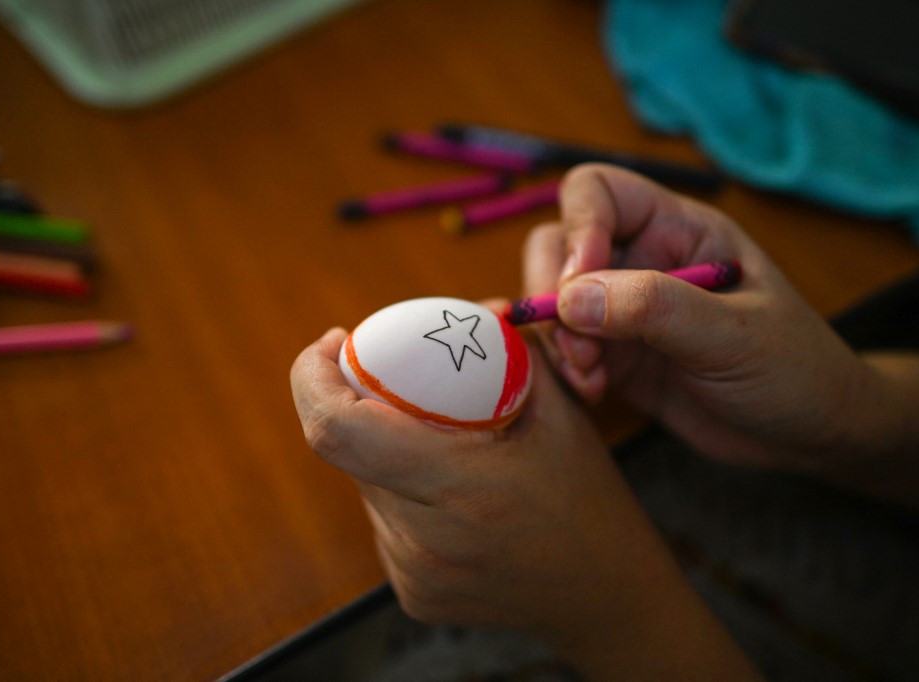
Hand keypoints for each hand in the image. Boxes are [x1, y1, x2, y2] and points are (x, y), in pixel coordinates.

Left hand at [290, 327, 759, 678]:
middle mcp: (425, 542)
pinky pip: (384, 520)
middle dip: (355, 403)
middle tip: (393, 377)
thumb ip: (513, 352)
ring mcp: (413, 575)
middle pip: (346, 452)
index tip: (333, 343)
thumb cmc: (588, 498)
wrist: (606, 595)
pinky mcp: (411, 594)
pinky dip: (402, 492)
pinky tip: (450, 493)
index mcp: (461, 488)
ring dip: (383, 451)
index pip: (337, 429)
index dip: (312, 378)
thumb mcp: (562, 413)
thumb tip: (476, 309)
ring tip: (441, 442)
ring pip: (364, 486)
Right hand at [525, 164, 887, 472]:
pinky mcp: (613, 354)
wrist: (807, 435)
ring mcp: (622, 309)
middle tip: (578, 345)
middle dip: (552, 294)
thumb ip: (654, 308)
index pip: (599, 193)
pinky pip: (563, 347)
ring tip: (592, 378)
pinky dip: (564, 369)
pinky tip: (596, 393)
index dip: (579, 228)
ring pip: (552, 301)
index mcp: (678, 229)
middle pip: (558, 244)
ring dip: (557, 339)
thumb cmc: (793, 369)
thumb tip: (569, 298)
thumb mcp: (733, 334)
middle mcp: (641, 259)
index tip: (578, 286)